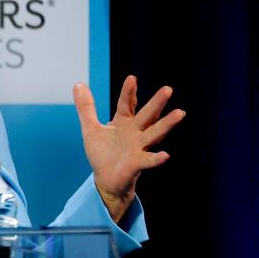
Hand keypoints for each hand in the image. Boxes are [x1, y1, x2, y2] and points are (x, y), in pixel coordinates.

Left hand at [73, 76, 185, 222]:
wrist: (105, 179)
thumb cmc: (102, 153)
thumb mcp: (91, 128)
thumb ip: (86, 108)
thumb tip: (78, 84)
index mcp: (123, 122)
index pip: (127, 104)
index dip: (129, 92)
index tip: (131, 78)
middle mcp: (135, 132)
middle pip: (147, 115)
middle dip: (157, 102)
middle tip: (168, 89)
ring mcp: (139, 147)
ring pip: (155, 133)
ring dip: (167, 124)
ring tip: (180, 113)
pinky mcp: (138, 163)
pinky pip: (149, 160)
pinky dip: (156, 158)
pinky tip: (165, 155)